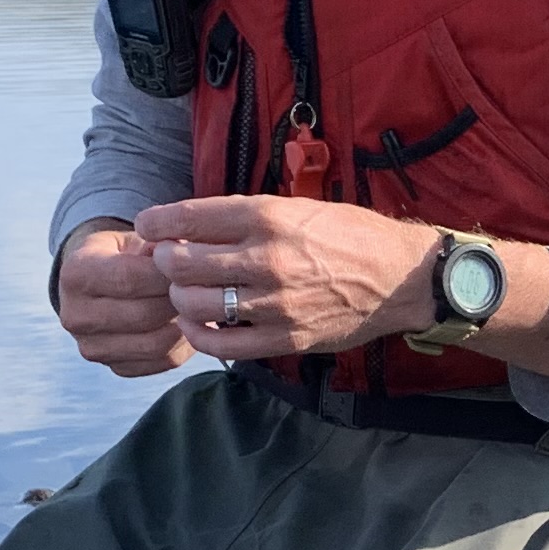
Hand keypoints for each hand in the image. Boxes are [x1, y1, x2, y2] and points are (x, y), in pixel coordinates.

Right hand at [57, 225, 193, 378]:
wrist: (99, 285)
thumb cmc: (123, 254)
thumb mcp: (133, 237)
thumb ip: (157, 244)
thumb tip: (185, 254)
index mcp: (75, 274)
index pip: (129, 277)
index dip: (167, 273)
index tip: (190, 266)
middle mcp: (76, 316)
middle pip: (144, 314)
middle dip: (180, 300)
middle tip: (202, 288)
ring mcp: (92, 347)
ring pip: (155, 343)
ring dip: (186, 325)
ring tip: (198, 306)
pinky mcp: (115, 367)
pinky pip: (161, 362)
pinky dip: (184, 344)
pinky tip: (191, 325)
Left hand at [135, 195, 438, 360]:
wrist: (400, 277)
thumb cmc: (348, 236)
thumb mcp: (296, 207)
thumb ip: (243, 217)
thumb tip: (188, 226)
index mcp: (267, 217)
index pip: (188, 218)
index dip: (156, 223)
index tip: (148, 228)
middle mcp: (267, 258)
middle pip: (181, 263)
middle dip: (164, 262)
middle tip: (168, 262)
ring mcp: (274, 303)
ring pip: (194, 303)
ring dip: (179, 297)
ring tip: (185, 292)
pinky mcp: (284, 338)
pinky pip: (220, 343)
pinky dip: (199, 333)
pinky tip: (200, 323)